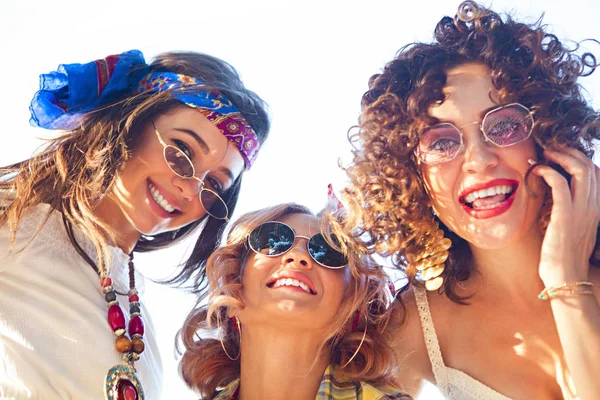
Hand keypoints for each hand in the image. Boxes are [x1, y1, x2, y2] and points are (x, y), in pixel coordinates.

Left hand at [532, 148, 599, 283]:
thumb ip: (569, 212)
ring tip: (546, 154)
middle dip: (570, 152)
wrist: (565, 277)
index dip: (579, 159)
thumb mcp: (570, 229)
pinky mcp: (565, 215)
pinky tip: (538, 171)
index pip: (596, 174)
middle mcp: (592, 206)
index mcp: (595, 209)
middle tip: (551, 149)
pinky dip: (549, 171)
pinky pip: (559, 183)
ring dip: (561, 156)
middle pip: (590, 166)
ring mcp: (581, 210)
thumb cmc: (562, 256)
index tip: (559, 156)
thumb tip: (556, 199)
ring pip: (580, 170)